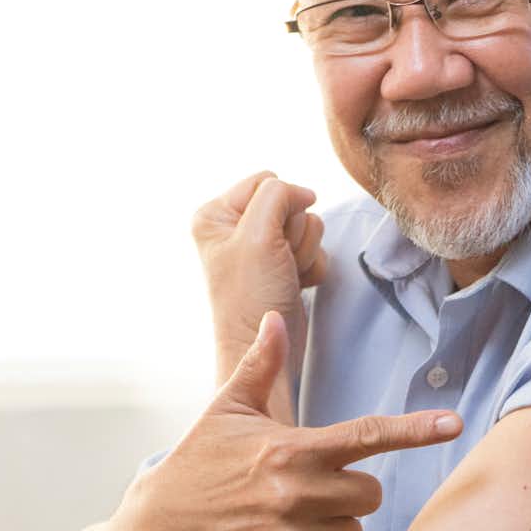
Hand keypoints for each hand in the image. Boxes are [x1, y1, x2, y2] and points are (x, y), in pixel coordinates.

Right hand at [124, 313, 461, 530]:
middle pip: (371, 494)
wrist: (156, 527)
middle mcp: (295, 492)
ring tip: (293, 514)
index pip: (368, 435)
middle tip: (314, 485)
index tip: (455, 424)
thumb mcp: (227, 410)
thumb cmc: (198, 461)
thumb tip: (274, 319)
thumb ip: (260, 367)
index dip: (416, 430)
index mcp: (291, 449)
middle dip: (353, 490)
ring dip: (335, 524)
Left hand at [193, 172, 327, 381]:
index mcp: (215, 214)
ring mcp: (261, 247)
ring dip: (304, 253)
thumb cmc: (252, 297)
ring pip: (307, 226)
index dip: (281, 208)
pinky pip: (314, 249)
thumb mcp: (258, 235)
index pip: (268, 182)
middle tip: (278, 262)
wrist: (266, 349)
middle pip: (291, 204)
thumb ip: (278, 196)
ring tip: (285, 275)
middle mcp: (236, 227)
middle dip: (294, 234)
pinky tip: (294, 285)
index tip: (268, 242)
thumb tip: (305, 193)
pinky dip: (311, 268)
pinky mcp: (283, 265)